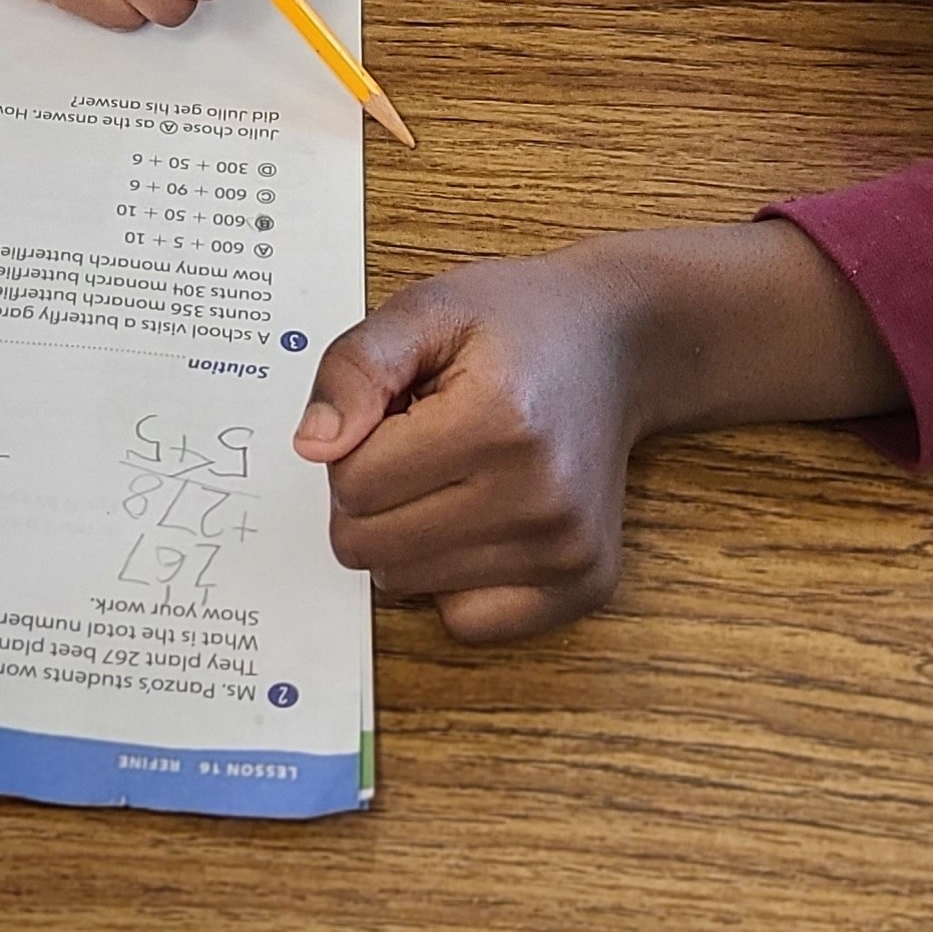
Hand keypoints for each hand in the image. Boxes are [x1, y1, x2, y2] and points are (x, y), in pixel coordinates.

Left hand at [294, 223, 903, 642]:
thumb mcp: (426, 309)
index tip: (396, 410)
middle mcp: (541, 500)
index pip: (354, 483)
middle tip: (421, 443)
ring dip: (410, 534)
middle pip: (373, 548)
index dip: (355, 443)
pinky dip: (453, 578)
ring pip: (408, 586)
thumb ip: (356, 367)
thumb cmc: (516, 324)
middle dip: (373, 494)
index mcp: (497, 421)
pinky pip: (467, 622)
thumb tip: (313, 447)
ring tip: (458, 470)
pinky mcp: (585, 587)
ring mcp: (568, 553)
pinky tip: (483, 516)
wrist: (619, 345)